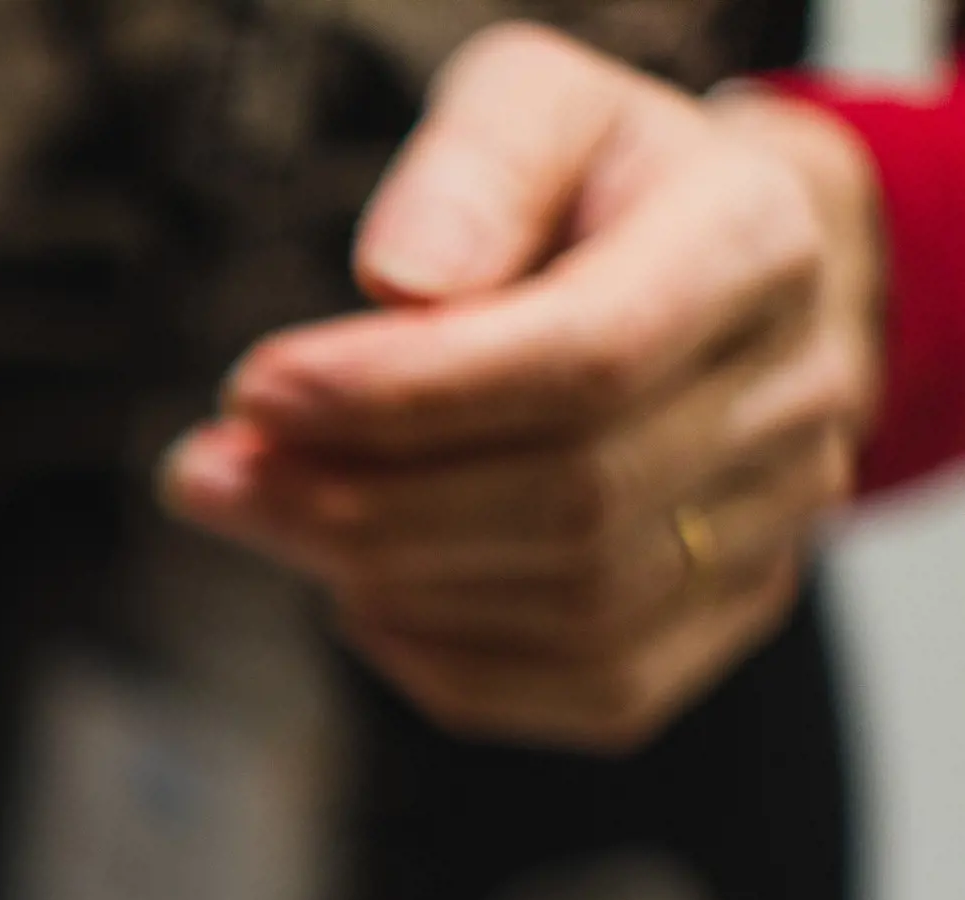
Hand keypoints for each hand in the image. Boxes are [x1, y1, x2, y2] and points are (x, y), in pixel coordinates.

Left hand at [161, 24, 882, 748]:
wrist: (721, 269)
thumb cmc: (596, 187)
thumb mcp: (536, 107)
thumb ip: (473, 168)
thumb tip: (401, 282)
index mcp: (754, 246)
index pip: (583, 360)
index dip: (402, 397)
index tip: (250, 392)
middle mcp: (794, 396)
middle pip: (569, 499)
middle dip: (355, 501)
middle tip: (209, 473)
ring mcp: (779, 521)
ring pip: (574, 608)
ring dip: (380, 579)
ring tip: (260, 512)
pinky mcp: (735, 613)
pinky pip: (593, 688)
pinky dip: (447, 658)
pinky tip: (359, 594)